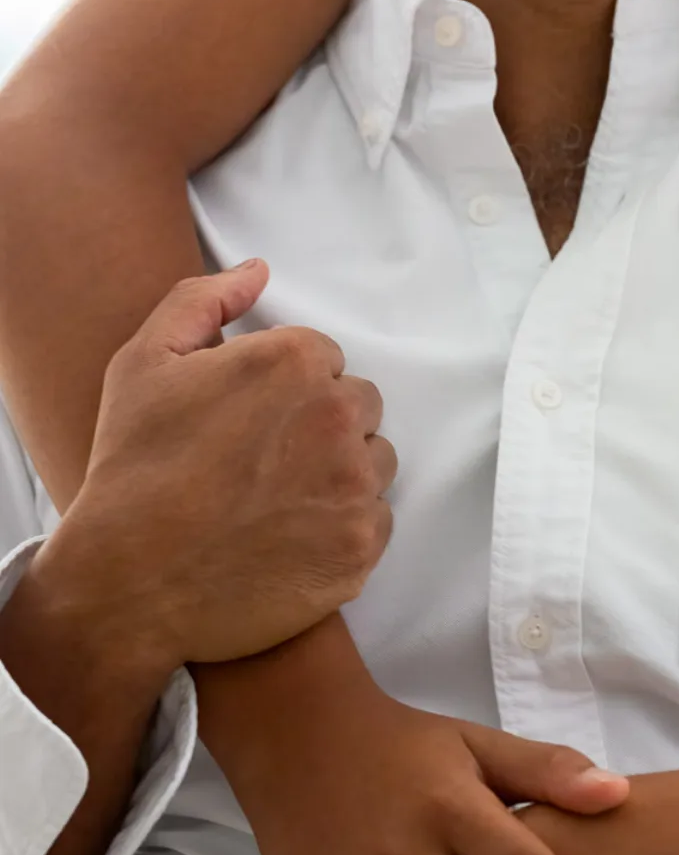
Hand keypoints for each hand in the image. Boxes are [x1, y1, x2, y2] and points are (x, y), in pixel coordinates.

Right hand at [30, 262, 395, 680]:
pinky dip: (343, 528)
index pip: (324, 359)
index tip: (247, 420)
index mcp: (293, 364)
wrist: (127, 583)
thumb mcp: (144, 362)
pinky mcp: (360, 547)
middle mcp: (336, 417)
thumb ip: (204, 300)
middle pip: (357, 405)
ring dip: (339, 474)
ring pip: (373, 462)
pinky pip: (375, 520)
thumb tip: (259, 272)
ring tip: (275, 500)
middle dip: (318, 425)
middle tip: (261, 461)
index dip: (282, 389)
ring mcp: (354, 486)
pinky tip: (291, 537)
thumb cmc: (133, 468)